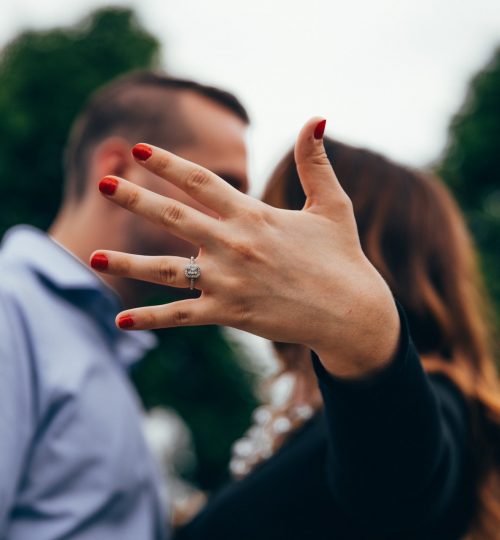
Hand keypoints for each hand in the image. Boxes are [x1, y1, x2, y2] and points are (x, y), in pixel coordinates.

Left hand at [91, 118, 399, 378]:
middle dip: (136, 199)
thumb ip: (315, 162)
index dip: (169, 164)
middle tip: (104, 183)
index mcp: (254, 216)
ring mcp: (229, 282)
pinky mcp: (229, 314)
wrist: (350, 312)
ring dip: (128, 262)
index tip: (139, 150)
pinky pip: (182, 316)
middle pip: (174, 217)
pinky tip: (120, 320)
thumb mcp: (332, 204)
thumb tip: (318, 117)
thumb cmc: (341, 256)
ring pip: (167, 270)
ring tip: (94, 255)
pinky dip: (151, 318)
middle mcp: (234, 246)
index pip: (202, 182)